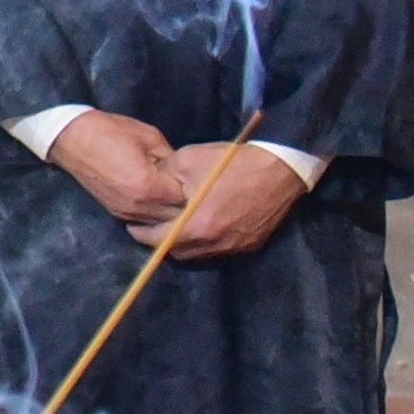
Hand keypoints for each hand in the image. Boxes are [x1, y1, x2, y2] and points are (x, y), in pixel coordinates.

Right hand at [44, 110, 183, 226]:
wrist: (72, 138)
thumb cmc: (111, 131)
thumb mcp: (150, 138)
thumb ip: (171, 159)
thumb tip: (185, 173)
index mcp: (149, 186)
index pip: (185, 199)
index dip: (194, 189)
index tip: (197, 178)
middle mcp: (138, 206)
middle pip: (174, 217)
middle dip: (184, 204)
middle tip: (190, 188)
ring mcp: (125, 212)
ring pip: (159, 223)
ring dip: (169, 212)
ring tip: (173, 193)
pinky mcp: (116, 212)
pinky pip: (143, 220)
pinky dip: (153, 213)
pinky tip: (156, 198)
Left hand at [130, 138, 308, 259]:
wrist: (281, 168)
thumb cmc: (232, 162)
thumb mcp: (188, 160)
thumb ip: (164, 178)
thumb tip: (151, 185)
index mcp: (196, 226)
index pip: (158, 240)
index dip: (142, 234)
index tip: (132, 225)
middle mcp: (214, 244)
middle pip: (177, 251)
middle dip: (161, 240)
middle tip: (152, 225)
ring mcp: (234, 247)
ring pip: (199, 252)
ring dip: (184, 242)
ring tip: (175, 225)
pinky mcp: (250, 245)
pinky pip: (219, 248)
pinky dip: (206, 241)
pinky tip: (203, 224)